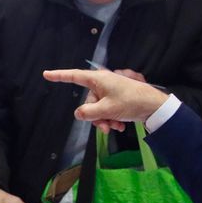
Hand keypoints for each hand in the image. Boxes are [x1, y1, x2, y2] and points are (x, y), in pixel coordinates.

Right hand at [40, 67, 165, 133]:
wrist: (155, 106)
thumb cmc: (130, 102)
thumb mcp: (106, 109)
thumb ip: (88, 112)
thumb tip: (78, 114)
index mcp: (98, 80)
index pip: (74, 76)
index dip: (60, 76)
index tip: (46, 74)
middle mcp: (103, 83)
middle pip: (88, 101)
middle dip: (94, 116)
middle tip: (105, 127)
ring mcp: (111, 91)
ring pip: (98, 108)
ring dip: (104, 120)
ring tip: (114, 128)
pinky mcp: (118, 99)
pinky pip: (107, 109)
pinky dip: (111, 118)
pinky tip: (119, 126)